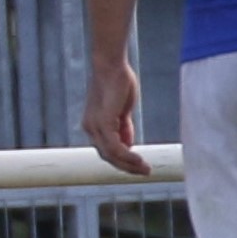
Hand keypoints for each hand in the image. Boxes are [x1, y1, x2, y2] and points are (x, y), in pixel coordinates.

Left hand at [81, 59, 149, 175]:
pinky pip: (115, 147)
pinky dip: (128, 156)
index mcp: (93, 125)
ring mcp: (95, 126)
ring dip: (129, 165)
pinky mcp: (103, 122)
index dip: (121, 161)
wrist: (111, 65)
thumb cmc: (118, 83)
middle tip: (145, 172)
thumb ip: (123, 127)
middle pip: (107, 156)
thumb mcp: (121, 111)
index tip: (137, 166)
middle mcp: (90, 128)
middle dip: (127, 167)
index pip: (106, 150)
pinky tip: (139, 160)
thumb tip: (129, 144)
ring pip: (111, 155)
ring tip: (145, 169)